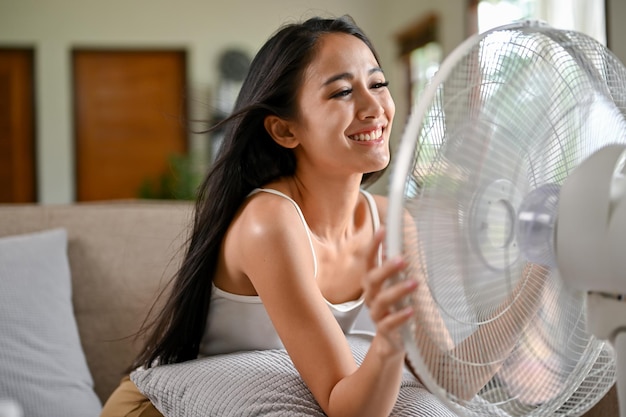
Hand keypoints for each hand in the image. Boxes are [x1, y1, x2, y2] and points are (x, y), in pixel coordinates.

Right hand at [362, 228, 415, 353]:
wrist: (392, 342)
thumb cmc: (396, 308)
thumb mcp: (397, 287)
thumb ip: (398, 270)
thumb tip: (405, 243)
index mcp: (373, 283)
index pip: (369, 261)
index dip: (374, 245)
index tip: (383, 229)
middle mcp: (371, 296)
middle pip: (372, 279)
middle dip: (386, 268)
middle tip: (402, 259)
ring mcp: (376, 314)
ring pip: (381, 300)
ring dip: (398, 290)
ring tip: (414, 283)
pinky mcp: (384, 331)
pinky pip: (388, 323)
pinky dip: (400, 316)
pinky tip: (411, 310)